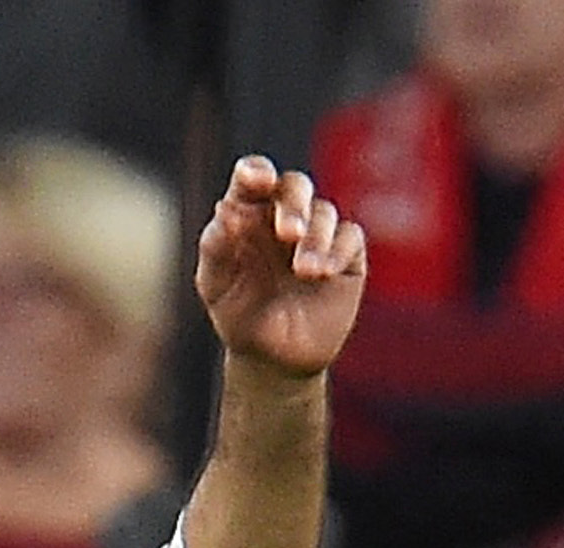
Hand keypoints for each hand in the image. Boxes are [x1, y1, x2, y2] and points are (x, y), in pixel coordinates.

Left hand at [194, 157, 364, 380]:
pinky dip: (337, 250)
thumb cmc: (239, 316)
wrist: (273, 358)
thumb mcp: (216, 286)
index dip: (255, 172)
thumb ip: (215, 248)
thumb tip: (225, 210)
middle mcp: (283, 216)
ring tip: (305, 272)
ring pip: (324, 213)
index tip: (256, 180)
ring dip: (315, 238)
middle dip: (293, 205)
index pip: (252, 178)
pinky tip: (323, 273)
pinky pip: (349, 237)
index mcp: (248, 214)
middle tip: (287, 233)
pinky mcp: (345, 254)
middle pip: (295, 186)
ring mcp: (316, 233)